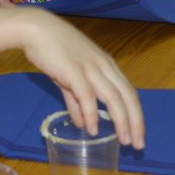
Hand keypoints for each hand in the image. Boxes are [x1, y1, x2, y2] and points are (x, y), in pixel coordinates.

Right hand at [19, 11, 144, 146]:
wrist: (36, 29)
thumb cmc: (54, 50)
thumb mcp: (70, 76)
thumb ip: (76, 100)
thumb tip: (83, 124)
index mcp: (107, 66)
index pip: (129, 93)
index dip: (136, 115)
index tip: (138, 135)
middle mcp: (104, 66)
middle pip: (128, 97)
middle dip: (136, 122)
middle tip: (138, 145)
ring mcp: (90, 68)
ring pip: (113, 97)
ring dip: (121, 121)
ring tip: (124, 141)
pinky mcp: (73, 70)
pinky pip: (87, 96)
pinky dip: (92, 114)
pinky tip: (92, 129)